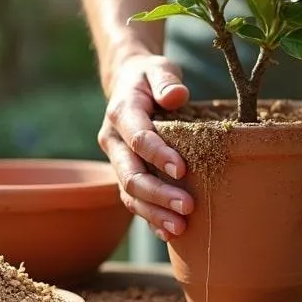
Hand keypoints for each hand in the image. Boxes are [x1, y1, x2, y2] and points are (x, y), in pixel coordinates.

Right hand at [97, 53, 193, 241]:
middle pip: (130, 175)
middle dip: (158, 194)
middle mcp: (113, 141)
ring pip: (129, 194)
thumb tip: (177, 95)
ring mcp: (117, 161)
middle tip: (188, 207)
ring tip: (181, 228)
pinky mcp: (125, 174)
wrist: (128, 85)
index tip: (182, 168)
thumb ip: (166, 79)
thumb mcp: (158, 67)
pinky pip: (133, 201)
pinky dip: (150, 218)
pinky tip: (168, 233)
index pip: (138, 138)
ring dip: (154, 212)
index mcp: (121, 113)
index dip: (158, 154)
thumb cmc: (149, 77)